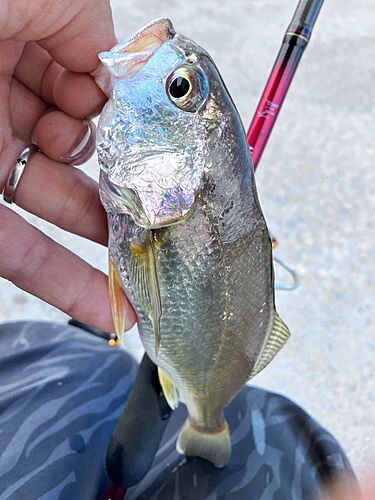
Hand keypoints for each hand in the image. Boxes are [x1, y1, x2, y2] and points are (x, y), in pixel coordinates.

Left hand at [0, 0, 135, 331]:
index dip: (106, 100)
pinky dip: (66, 282)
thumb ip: (77, 18)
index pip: (80, 82)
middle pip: (75, 148)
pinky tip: (107, 307)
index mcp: (8, 44)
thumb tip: (107, 70)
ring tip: (142, 258)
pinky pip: (19, 251)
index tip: (115, 114)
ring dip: (103, 237)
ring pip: (54, 205)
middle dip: (117, 173)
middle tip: (149, 198)